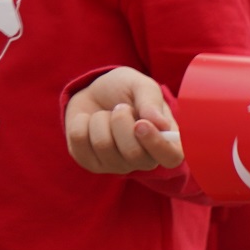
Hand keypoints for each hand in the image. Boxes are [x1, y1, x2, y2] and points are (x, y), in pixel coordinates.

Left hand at [65, 67, 184, 174]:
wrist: (94, 92)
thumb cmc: (124, 90)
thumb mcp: (140, 85)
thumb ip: (151, 100)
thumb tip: (160, 124)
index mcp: (165, 142)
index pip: (171, 158)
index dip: (156, 143)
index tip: (141, 123)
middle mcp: (143, 160)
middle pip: (133, 154)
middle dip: (121, 121)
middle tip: (121, 108)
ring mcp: (115, 165)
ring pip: (103, 145)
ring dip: (100, 118)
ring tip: (106, 114)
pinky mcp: (89, 162)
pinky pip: (78, 140)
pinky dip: (81, 121)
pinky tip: (89, 121)